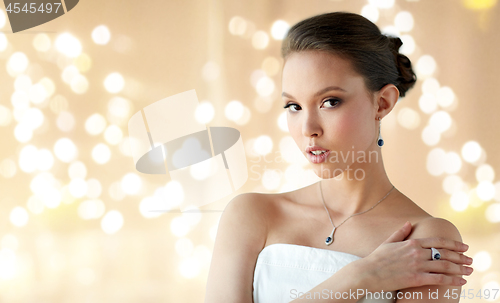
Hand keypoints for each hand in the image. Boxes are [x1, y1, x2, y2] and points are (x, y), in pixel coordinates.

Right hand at [356, 221, 472, 292]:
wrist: (367, 273)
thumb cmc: (376, 258)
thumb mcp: (388, 242)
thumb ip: (400, 233)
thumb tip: (408, 223)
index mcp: (412, 243)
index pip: (438, 241)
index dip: (454, 244)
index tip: (464, 246)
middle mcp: (417, 253)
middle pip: (445, 253)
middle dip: (460, 257)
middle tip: (470, 260)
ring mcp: (417, 265)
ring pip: (445, 266)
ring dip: (460, 268)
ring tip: (469, 270)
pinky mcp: (416, 279)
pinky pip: (438, 279)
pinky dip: (452, 280)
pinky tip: (460, 281)